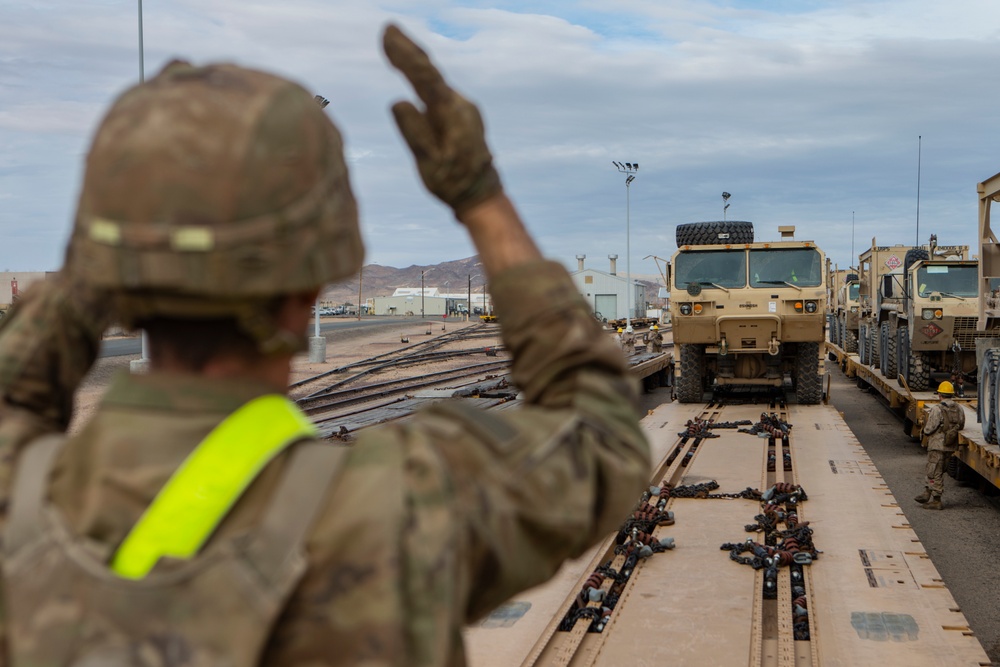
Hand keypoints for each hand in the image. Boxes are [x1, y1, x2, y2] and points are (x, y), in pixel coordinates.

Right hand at [383, 24, 501, 217]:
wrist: (481, 195)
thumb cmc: (453, 182)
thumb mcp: (429, 162)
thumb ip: (414, 131)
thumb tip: (398, 101)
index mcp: (451, 113)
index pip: (424, 77)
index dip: (405, 54)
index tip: (388, 33)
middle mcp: (460, 105)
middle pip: (430, 72)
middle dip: (408, 50)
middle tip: (389, 28)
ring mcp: (463, 108)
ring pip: (434, 80)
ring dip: (413, 62)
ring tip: (394, 41)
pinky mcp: (461, 115)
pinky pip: (438, 90)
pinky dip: (422, 78)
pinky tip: (413, 72)